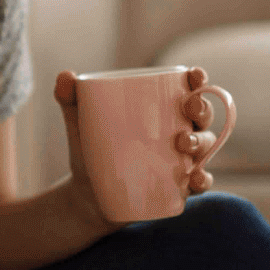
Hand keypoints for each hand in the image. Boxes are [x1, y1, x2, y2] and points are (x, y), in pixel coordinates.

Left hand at [53, 67, 216, 226]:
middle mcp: (178, 131)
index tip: (195, 75)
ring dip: (202, 142)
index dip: (198, 80)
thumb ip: (71, 100)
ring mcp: (181, 160)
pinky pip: (199, 182)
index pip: (187, 90)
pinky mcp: (177, 186)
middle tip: (189, 109)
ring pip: (205, 146)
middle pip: (202, 116)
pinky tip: (195, 180)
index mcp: (162, 110)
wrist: (84, 194)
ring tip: (184, 143)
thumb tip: (65, 76)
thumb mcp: (80, 124)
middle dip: (203, 108)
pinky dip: (203, 180)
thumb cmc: (90, 150)